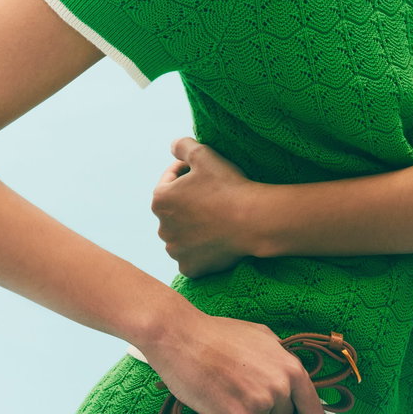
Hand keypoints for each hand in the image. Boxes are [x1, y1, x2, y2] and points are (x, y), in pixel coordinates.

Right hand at [142, 307, 327, 413]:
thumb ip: (282, 359)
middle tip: (242, 397)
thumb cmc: (217, 335)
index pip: (313, 412)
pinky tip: (218, 412)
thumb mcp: (262, 337)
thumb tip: (292, 379)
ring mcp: (259, 405)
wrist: (181, 337)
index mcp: (291, 369)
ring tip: (226, 398)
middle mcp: (280, 389)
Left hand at [151, 136, 257, 277]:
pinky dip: (201, 250)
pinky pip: (192, 257)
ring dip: (193, 227)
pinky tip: (215, 240)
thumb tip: (173, 146)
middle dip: (188, 202)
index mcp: (159, 200)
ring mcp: (176, 251)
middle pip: (175, 210)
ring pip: (181, 235)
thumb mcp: (204, 154)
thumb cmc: (228, 187)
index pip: (169, 180)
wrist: (253, 221)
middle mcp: (162, 228)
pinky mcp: (191, 268)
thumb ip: (182, 145)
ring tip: (215, 219)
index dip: (187, 171)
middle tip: (213, 196)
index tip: (205, 171)